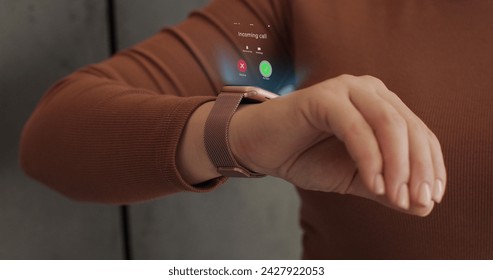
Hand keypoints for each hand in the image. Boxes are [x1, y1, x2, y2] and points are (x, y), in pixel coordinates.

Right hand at [229, 75, 446, 215]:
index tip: (431, 199)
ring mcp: (347, 89)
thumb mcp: (355, 178)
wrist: (261, 148)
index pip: (421, 134)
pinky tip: (372, 183)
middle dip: (418, 169)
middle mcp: (370, 90)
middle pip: (410, 128)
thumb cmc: (306, 158)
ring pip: (388, 124)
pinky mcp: (324, 97)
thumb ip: (388, 188)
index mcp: (383, 105)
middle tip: (417, 202)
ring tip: (395, 197)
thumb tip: (425, 207)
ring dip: (397, 165)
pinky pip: (356, 127)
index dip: (431, 167)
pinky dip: (369, 158)